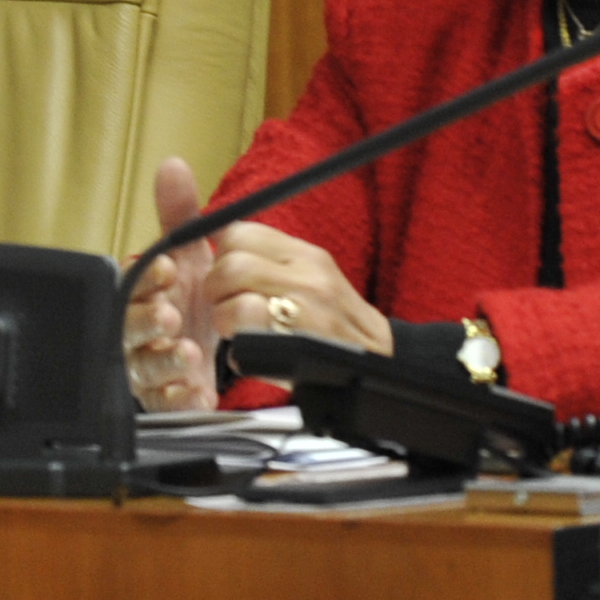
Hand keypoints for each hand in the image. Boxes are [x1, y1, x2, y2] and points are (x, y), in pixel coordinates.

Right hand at [123, 157, 220, 411]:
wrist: (206, 345)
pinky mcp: (162, 398)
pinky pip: (162, 404)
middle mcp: (133, 330)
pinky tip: (196, 392)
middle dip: (145, 320)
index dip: (146, 276)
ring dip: (162, 359)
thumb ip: (180, 214)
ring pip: (141, 366)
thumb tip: (173, 166)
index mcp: (137, 292)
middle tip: (170, 313)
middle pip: (125, 326)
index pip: (128, 282)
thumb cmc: (187, 297)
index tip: (167, 268)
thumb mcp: (189, 253)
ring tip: (188, 351)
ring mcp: (145, 366)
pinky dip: (178, 399)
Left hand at [198, 220, 392, 364]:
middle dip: (215, 287)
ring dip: (222, 314)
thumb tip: (222, 251)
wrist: (384, 366)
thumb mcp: (313, 280)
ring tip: (234, 328)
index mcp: (307, 255)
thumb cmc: (335, 328)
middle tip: (223, 306)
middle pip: (231, 262)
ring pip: (235, 292)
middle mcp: (309, 274)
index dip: (222, 255)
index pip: (241, 233)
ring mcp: (306, 308)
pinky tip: (245, 350)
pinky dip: (234, 342)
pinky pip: (248, 326)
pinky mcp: (301, 341)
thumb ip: (273, 264)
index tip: (227, 277)